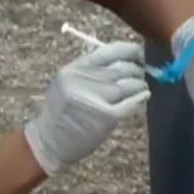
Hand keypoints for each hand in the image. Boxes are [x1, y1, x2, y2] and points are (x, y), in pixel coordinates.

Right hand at [24, 41, 149, 175]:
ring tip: (141, 86)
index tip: (139, 53)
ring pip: (128, 85)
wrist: (49, 143)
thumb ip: (90, 70)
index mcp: (74, 69)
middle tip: (142, 72)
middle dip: (136, 69)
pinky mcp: (106, 118)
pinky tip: (144, 95)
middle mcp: (84, 81)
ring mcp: (95, 99)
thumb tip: (123, 60)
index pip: (109, 52)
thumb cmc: (61, 113)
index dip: (129, 50)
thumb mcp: (67, 83)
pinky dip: (140, 98)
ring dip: (139, 84)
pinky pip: (130, 103)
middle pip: (122, 68)